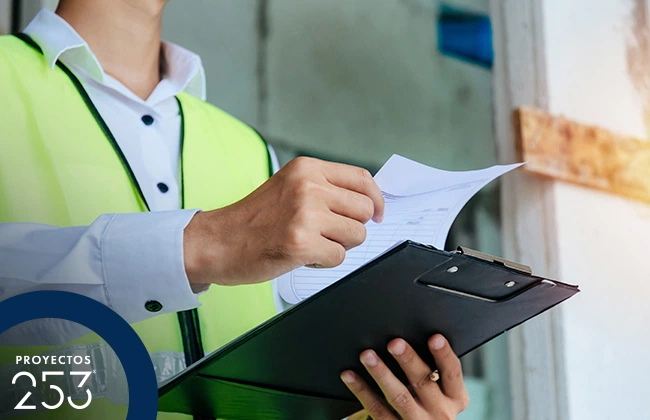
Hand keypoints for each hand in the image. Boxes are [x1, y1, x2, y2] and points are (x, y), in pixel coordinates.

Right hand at [183, 157, 384, 285]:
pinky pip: (339, 258)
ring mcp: (305, 214)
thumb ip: (325, 189)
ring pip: (357, 235)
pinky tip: (301, 256)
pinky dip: (323, 263)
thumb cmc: (253, 220)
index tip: (378, 214)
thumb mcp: (288, 188)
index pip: (362, 179)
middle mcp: (308, 186)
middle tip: (328, 234)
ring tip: (311, 244)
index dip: (376, 200)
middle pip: (364, 210)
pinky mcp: (300, 243)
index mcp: (307, 169)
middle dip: (352, 228)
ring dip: (338, 246)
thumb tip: (369, 202)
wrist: (216, 242)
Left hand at [341, 334, 468, 419]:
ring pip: (399, 396)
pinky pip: (377, 409)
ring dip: (381, 373)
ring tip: (367, 355)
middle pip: (423, 382)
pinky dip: (361, 390)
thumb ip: (431, 369)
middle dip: (408, 360)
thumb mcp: (440, 391)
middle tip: (394, 343)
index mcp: (455, 397)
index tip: (434, 337)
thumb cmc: (428, 404)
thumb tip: (405, 337)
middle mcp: (440, 412)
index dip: (443, 354)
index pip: (452, 373)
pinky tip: (350, 375)